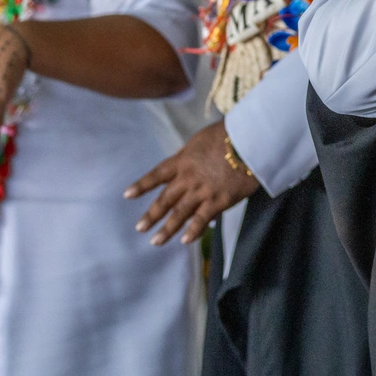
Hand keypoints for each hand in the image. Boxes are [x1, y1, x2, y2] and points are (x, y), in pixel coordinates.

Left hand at [124, 121, 259, 244]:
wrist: (248, 140)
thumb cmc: (227, 134)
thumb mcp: (200, 140)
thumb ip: (188, 154)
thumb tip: (179, 163)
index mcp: (182, 161)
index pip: (157, 175)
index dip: (142, 185)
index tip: (127, 195)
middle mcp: (188, 178)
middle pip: (165, 199)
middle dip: (151, 215)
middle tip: (140, 228)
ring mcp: (202, 191)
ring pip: (180, 213)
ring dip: (167, 229)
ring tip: (155, 241)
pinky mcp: (219, 200)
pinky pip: (202, 218)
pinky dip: (193, 231)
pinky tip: (184, 241)